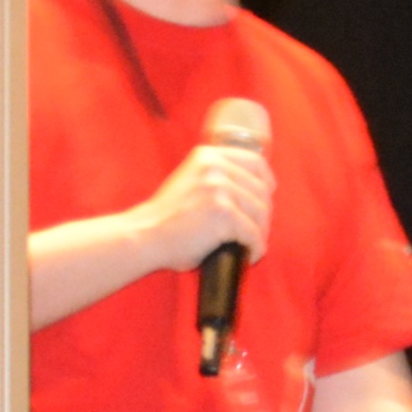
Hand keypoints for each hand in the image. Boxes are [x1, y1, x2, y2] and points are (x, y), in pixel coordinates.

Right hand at [134, 138, 273, 272]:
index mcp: (208, 156)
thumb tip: (260, 189)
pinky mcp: (224, 213)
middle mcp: (215, 167)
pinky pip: (253, 234)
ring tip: (249, 245)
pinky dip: (255, 248)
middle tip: (254, 233)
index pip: (255, 162)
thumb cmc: (168, 218)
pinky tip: (249, 256)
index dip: (266, 182)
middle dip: (262, 215)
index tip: (267, 197)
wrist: (144, 236)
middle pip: (261, 192)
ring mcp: (219, 189)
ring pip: (261, 213)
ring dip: (260, 233)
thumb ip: (218, 178)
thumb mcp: (192, 182)